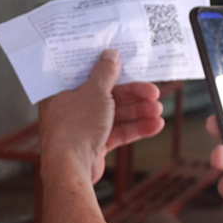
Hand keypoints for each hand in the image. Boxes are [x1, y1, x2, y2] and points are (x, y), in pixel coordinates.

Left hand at [38, 50, 164, 183]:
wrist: (70, 168)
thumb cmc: (76, 125)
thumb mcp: (94, 91)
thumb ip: (105, 72)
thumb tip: (110, 54)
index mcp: (63, 91)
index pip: (88, 74)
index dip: (109, 68)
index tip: (128, 64)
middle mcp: (72, 107)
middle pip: (108, 94)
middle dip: (133, 95)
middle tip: (154, 93)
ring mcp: (84, 127)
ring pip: (116, 114)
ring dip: (138, 111)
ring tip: (158, 110)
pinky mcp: (95, 144)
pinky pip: (118, 132)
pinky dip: (136, 128)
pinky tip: (155, 125)